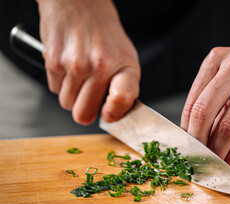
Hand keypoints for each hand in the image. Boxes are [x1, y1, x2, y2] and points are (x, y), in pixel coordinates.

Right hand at [37, 0, 139, 124]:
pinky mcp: (53, 60)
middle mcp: (100, 67)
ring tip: (80, 74)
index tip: (108, 114)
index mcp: (124, 66)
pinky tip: (69, 65)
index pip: (122, 99)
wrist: (80, 4)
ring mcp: (75, 65)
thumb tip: (113, 115)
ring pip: (67, 103)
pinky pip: (54, 89)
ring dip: (72, 95)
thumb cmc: (105, 34)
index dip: (114, 113)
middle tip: (90, 95)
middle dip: (86, 108)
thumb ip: (123, 88)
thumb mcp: (127, 58)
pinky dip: (60, 82)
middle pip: (84, 114)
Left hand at [181, 43, 229, 166]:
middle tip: (194, 159)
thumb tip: (197, 135)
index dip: (186, 129)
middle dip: (197, 140)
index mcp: (217, 59)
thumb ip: (217, 100)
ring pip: (228, 123)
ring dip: (217, 150)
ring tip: (212, 164)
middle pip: (204, 110)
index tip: (185, 147)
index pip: (193, 101)